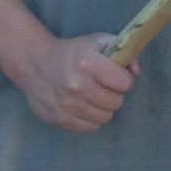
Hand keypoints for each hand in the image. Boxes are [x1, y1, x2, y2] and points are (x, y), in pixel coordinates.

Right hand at [11, 32, 137, 131]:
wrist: (34, 64)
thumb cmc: (71, 53)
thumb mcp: (97, 42)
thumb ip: (122, 52)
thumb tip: (135, 72)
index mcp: (87, 63)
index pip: (124, 83)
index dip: (123, 79)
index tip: (116, 76)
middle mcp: (76, 86)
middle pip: (116, 102)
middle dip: (114, 94)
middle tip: (104, 87)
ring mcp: (67, 105)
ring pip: (105, 117)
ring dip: (103, 108)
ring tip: (93, 96)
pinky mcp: (60, 120)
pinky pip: (90, 127)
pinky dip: (90, 118)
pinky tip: (82, 106)